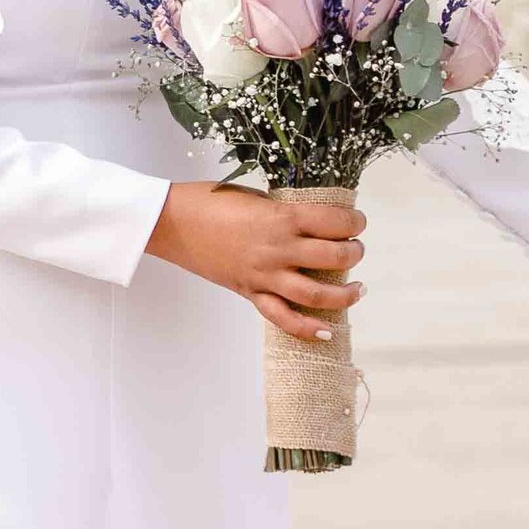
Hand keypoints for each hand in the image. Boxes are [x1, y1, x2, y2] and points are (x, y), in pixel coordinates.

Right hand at [148, 183, 363, 343]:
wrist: (171, 222)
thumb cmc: (209, 200)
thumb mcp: (255, 196)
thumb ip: (283, 212)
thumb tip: (310, 221)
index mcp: (281, 217)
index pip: (334, 223)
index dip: (354, 222)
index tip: (357, 222)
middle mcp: (278, 248)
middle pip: (334, 257)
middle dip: (354, 253)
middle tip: (356, 249)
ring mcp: (264, 275)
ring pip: (316, 295)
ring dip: (344, 295)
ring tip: (357, 289)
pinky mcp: (249, 292)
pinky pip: (282, 317)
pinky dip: (306, 329)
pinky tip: (326, 331)